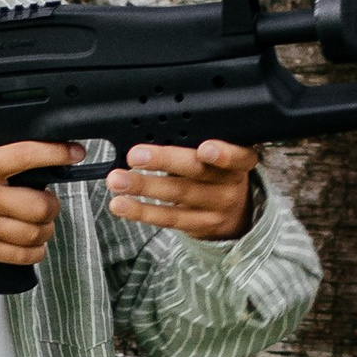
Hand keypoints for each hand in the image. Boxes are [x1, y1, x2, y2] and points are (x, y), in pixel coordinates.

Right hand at [0, 141, 78, 269]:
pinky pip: (22, 255)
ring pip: (35, 233)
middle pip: (39, 205)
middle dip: (52, 204)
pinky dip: (36, 250)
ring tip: (41, 222)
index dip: (56, 152)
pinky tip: (33, 243)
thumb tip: (37, 157)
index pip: (26, 155)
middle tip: (48, 201)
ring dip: (46, 228)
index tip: (74, 152)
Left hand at [108, 139, 256, 239]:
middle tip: (135, 156)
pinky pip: (168, 219)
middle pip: (197, 172)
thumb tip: (151, 131)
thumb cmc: (218, 174)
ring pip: (177, 194)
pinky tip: (121, 204)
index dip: (222, 153)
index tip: (204, 149)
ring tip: (117, 180)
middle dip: (164, 161)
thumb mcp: (220, 158)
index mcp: (239, 160)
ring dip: (142, 186)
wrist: (234, 215)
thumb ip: (195, 145)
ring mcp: (215, 208)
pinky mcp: (198, 226)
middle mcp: (231, 185)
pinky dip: (141, 211)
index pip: (236, 156)